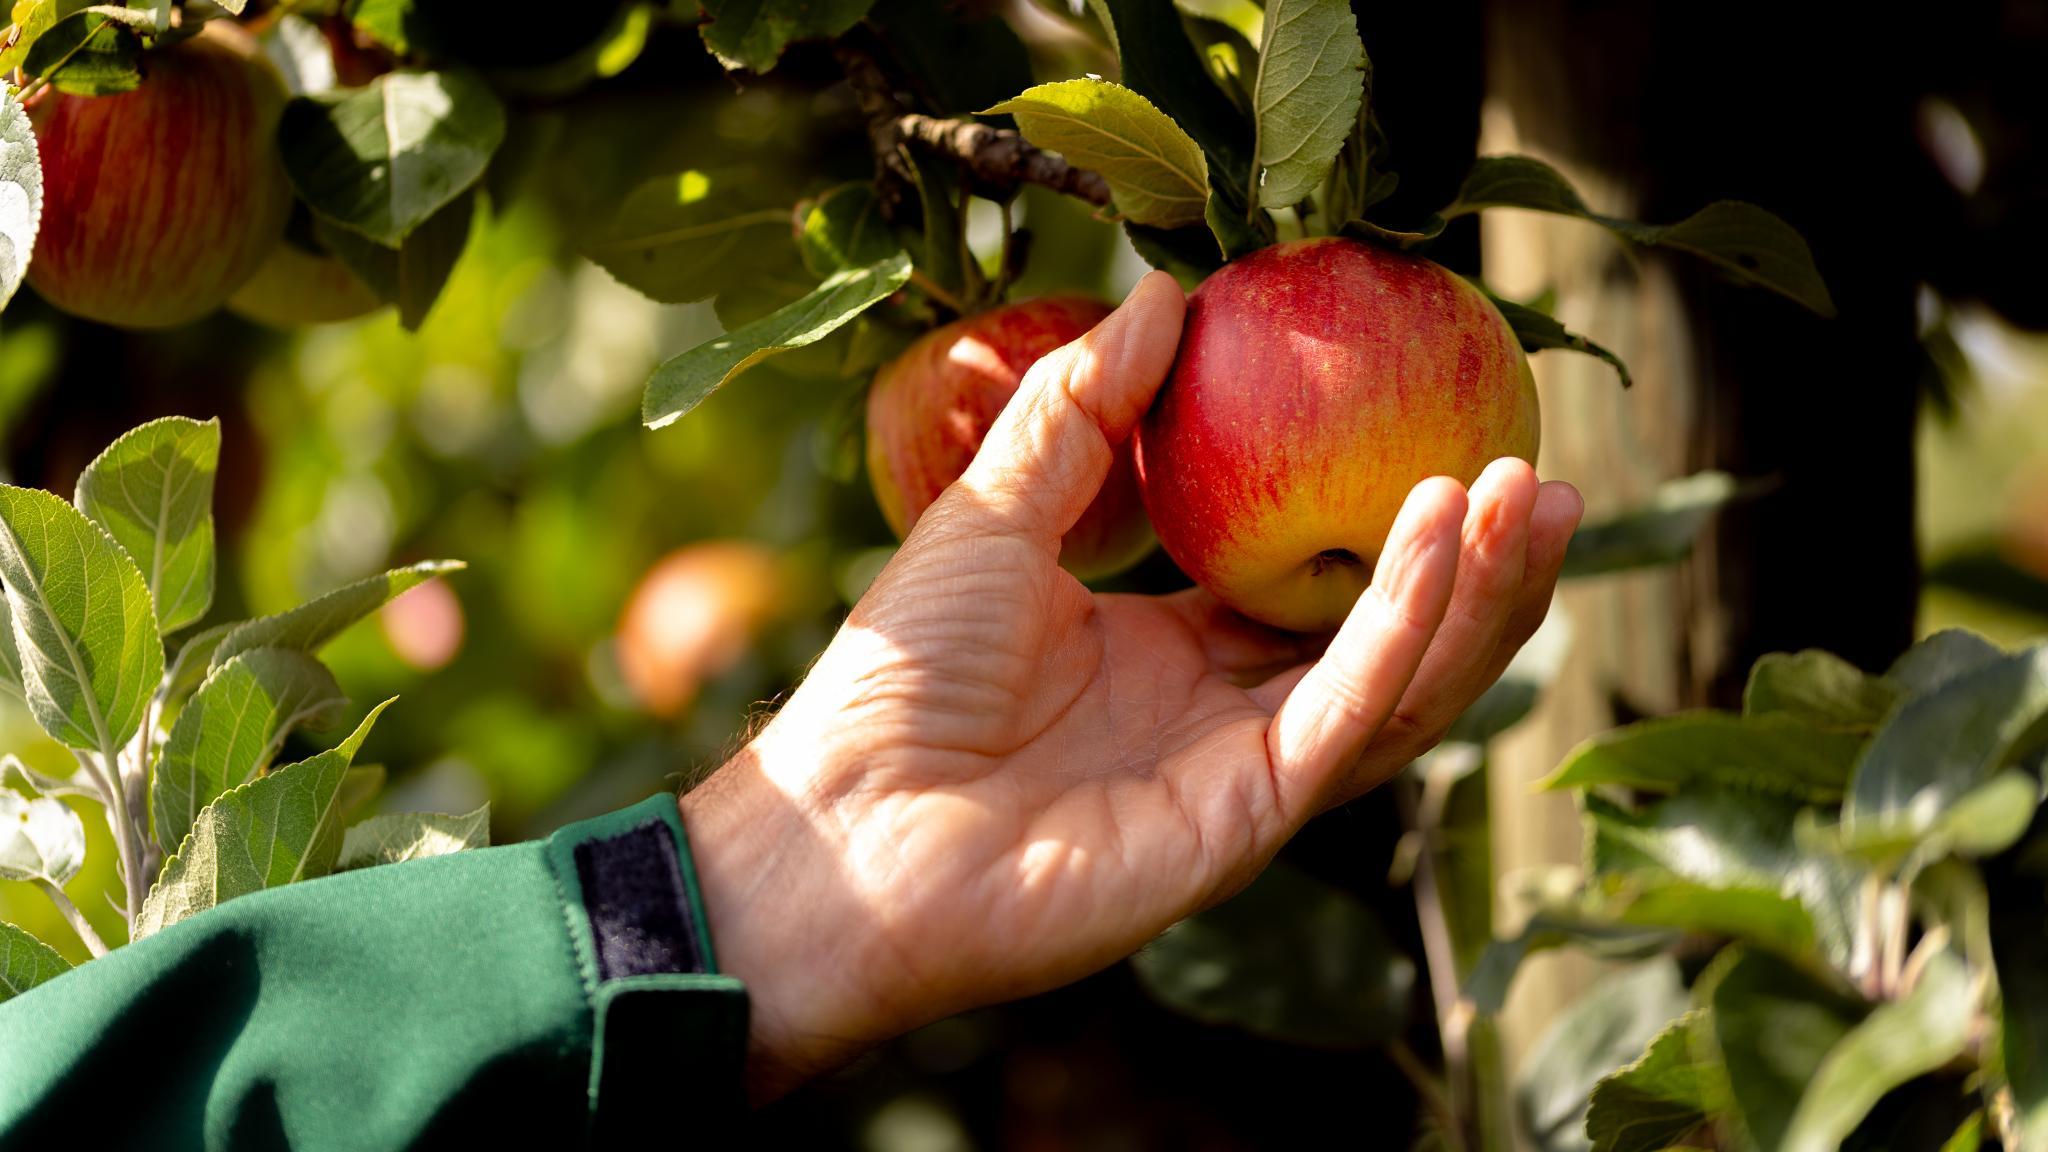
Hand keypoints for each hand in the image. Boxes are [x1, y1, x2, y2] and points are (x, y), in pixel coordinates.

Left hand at [679, 272, 1582, 1099]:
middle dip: (1475, 562)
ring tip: (1536, 492)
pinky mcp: (1243, 820)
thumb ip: (1081, 411)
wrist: (843, 822)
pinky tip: (1444, 537)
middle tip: (1542, 467)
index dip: (1389, 524)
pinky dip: (1406, 627)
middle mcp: (1224, 718)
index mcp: (1172, 654)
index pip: (1314, 588)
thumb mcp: (995, 509)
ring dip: (1475, 591)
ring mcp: (1242, 777)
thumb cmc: (897, 675)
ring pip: (1401, 684)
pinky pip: (1348, 714)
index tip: (1450, 433)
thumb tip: (1163, 292)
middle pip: (1387, 639)